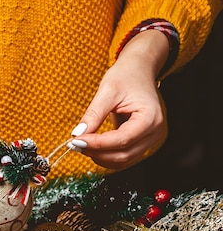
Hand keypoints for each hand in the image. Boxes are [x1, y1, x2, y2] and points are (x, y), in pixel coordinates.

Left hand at [69, 29, 170, 168]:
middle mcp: (154, 132)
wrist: (139, 70)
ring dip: (100, 157)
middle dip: (97, 153)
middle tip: (76, 144)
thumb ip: (93, 114)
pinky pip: (124, 157)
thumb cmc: (127, 76)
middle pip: (123, 155)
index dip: (98, 144)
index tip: (77, 141)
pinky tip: (93, 147)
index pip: (122, 139)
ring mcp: (150, 139)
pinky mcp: (142, 143)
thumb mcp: (108, 90)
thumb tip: (78, 134)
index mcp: (150, 117)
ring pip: (123, 160)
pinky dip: (107, 156)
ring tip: (82, 145)